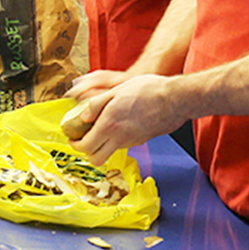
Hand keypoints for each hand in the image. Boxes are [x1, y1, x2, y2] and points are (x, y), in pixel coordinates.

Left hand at [66, 74, 184, 165]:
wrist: (175, 99)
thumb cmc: (148, 91)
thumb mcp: (116, 91)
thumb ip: (96, 105)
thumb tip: (83, 117)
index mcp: (109, 125)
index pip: (86, 147)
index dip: (75, 144)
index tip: (72, 137)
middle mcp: (120, 138)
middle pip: (96, 159)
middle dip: (87, 151)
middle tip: (83, 138)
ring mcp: (132, 141)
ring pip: (109, 153)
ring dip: (101, 146)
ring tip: (99, 129)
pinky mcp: (141, 140)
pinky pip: (122, 145)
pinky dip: (114, 140)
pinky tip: (117, 125)